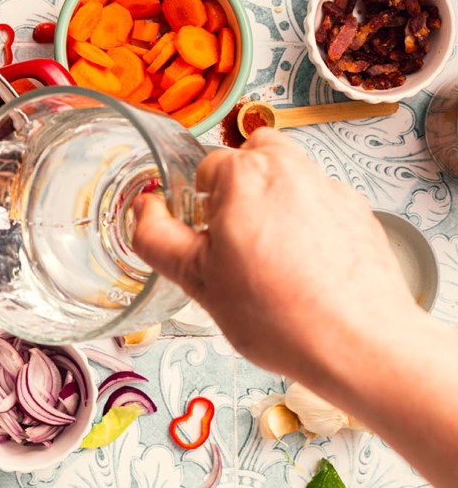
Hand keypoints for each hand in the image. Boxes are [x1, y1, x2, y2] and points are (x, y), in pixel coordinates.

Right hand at [132, 127, 419, 380]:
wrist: (361, 346)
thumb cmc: (279, 314)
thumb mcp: (195, 280)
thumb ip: (156, 237)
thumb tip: (143, 210)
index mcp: (244, 175)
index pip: (204, 168)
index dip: (198, 206)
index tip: (206, 239)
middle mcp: (290, 168)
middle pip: (250, 157)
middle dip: (238, 190)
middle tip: (236, 242)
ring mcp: (330, 188)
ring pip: (286, 178)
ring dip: (273, 204)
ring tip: (272, 258)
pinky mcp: (358, 212)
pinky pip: (318, 203)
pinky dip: (307, 224)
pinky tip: (304, 269)